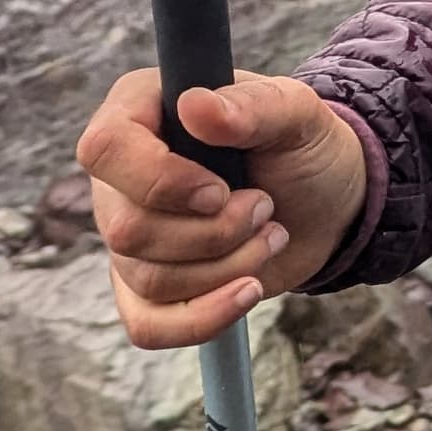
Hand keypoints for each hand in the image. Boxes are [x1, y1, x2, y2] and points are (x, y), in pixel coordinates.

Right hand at [77, 67, 365, 348]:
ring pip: (147, 277)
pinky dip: (204, 317)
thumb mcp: (298, 113)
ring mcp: (130, 234)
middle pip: (127, 229)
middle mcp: (120, 177)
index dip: (159, 181)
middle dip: (214, 231)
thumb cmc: (303, 146)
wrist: (327, 202)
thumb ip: (253, 105)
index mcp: (141, 112)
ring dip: (226, 264)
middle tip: (265, 206)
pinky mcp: (148, 288)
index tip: (220, 192)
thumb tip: (195, 106)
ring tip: (270, 233)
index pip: (104, 149)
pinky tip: (250, 291)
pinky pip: (147, 325)